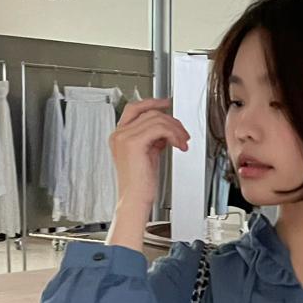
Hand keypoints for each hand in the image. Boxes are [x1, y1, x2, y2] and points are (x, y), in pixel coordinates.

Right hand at [110, 98, 190, 213]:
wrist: (135, 200)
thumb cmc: (141, 184)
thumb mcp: (148, 154)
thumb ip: (153, 139)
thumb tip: (167, 130)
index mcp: (119, 136)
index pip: (135, 109)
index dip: (152, 103)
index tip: (167, 103)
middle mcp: (119, 134)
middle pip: (150, 113)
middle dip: (172, 121)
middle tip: (183, 134)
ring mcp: (124, 137)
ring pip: (157, 119)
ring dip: (176, 129)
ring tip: (183, 142)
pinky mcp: (133, 143)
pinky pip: (159, 128)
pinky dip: (174, 134)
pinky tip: (178, 145)